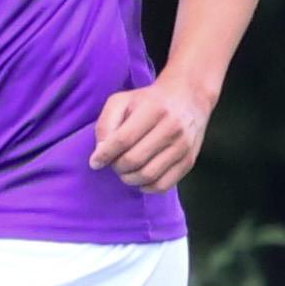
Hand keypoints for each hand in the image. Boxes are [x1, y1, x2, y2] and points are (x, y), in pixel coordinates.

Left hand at [89, 80, 211, 192]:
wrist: (188, 98)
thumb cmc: (148, 102)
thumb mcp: (122, 101)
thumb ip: (106, 124)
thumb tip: (100, 154)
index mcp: (153, 109)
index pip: (123, 139)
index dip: (105, 154)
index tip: (95, 162)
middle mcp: (172, 127)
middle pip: (134, 160)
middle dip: (117, 167)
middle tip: (113, 163)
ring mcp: (183, 146)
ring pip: (148, 175)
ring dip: (129, 179)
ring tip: (125, 171)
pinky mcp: (189, 161)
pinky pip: (163, 185)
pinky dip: (147, 187)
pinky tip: (140, 179)